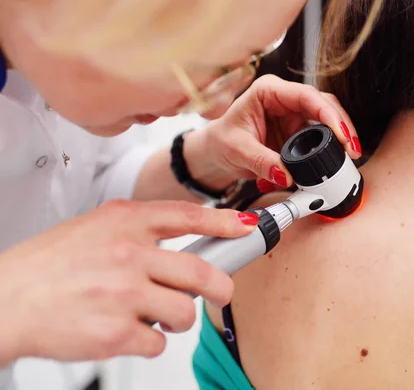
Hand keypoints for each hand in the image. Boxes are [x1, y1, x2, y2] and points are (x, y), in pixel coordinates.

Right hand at [0, 200, 257, 364]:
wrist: (5, 299)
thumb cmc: (49, 265)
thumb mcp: (96, 228)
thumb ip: (140, 232)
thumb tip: (185, 243)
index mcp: (124, 222)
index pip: (188, 216)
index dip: (224, 222)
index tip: (246, 227)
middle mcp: (127, 254)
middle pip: (201, 271)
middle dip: (221, 285)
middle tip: (220, 290)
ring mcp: (123, 294)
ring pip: (184, 311)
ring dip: (177, 318)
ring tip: (156, 315)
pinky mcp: (116, 333)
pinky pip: (157, 342)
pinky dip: (150, 341)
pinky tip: (129, 331)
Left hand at [183, 75, 362, 192]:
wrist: (215, 153)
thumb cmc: (221, 142)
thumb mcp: (237, 151)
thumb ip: (262, 162)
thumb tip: (288, 176)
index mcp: (268, 91)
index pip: (306, 96)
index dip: (328, 114)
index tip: (341, 134)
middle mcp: (285, 99)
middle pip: (324, 105)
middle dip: (342, 126)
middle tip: (351, 150)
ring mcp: (293, 114)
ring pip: (327, 119)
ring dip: (340, 138)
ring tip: (348, 158)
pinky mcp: (298, 131)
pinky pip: (320, 137)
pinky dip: (329, 149)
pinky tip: (335, 162)